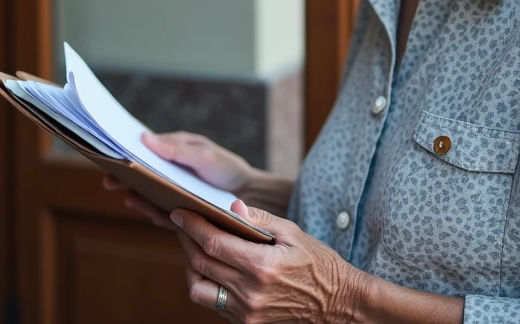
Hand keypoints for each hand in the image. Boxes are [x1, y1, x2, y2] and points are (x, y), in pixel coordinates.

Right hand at [101, 131, 255, 228]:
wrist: (248, 196)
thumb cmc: (226, 168)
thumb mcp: (204, 153)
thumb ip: (176, 148)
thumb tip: (145, 138)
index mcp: (172, 153)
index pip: (144, 151)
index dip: (126, 152)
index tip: (110, 151)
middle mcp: (168, 175)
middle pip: (140, 175)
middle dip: (123, 176)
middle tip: (108, 178)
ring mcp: (171, 195)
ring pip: (146, 195)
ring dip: (134, 194)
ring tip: (123, 192)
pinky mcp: (178, 214)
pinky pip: (160, 213)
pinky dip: (149, 210)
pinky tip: (141, 206)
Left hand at [170, 200, 366, 322]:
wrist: (339, 305)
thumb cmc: (319, 265)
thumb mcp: (293, 234)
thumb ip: (260, 219)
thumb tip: (231, 206)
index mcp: (262, 266)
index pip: (212, 243)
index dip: (191, 225)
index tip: (179, 213)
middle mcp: (250, 293)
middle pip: (200, 264)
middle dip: (187, 240)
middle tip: (184, 225)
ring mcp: (246, 314)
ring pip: (199, 289)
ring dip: (192, 267)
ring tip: (196, 249)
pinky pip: (214, 304)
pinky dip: (208, 285)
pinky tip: (214, 270)